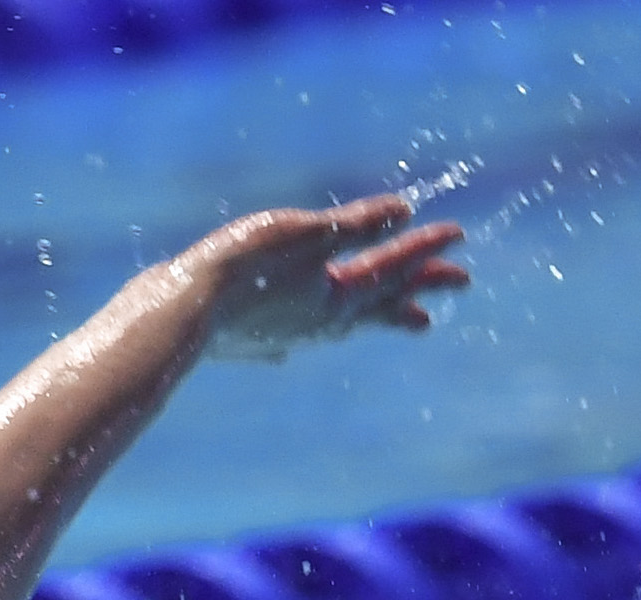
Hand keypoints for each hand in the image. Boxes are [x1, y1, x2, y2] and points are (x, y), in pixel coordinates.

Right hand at [190, 192, 468, 358]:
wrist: (180, 314)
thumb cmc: (246, 268)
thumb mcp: (307, 234)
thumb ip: (356, 225)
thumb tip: (404, 210)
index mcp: (340, 297)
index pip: (393, 266)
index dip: (425, 246)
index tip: (459, 234)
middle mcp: (319, 323)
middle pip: (380, 303)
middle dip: (418, 290)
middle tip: (460, 285)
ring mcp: (286, 335)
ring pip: (343, 323)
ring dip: (374, 314)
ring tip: (398, 317)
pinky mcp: (252, 340)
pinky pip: (294, 337)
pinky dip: (310, 332)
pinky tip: (291, 348)